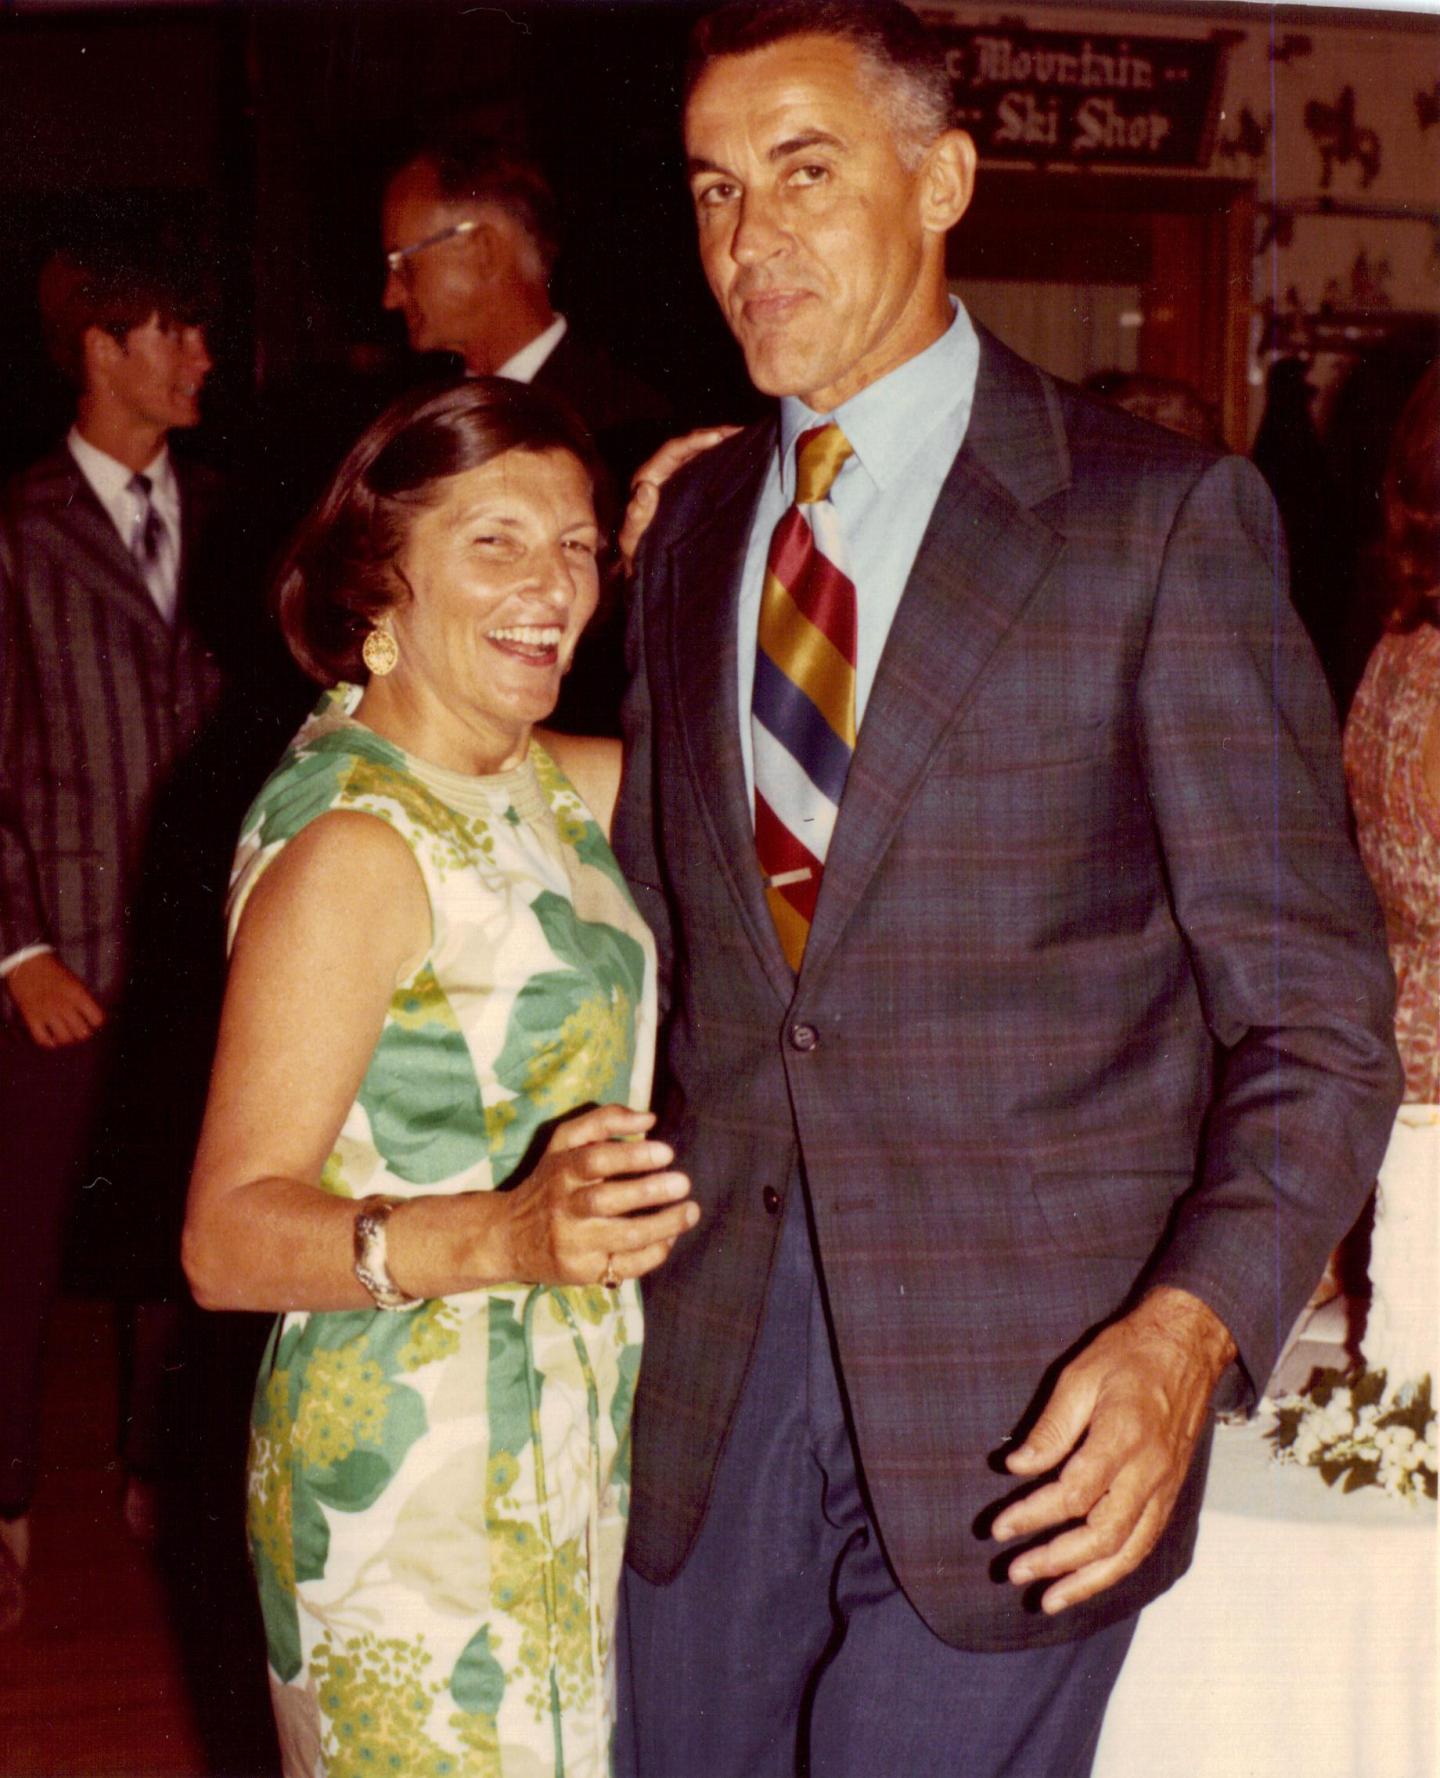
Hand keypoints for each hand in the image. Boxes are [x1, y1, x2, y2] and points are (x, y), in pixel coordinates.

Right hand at [6, 953, 105, 1047]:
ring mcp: (47, 1013)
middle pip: (82, 1033)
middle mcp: (64, 1005)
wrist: (27, 964)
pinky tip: (51, 1037)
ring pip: (65, 1039)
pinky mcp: (31, 1018)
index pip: (97, 1019)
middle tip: (78, 1029)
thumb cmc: (54, 972)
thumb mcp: (75, 981)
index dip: (96, 1022)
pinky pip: (43, 1040)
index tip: (92, 1021)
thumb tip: (92, 1020)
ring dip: (67, 1038)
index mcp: (78, 994)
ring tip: (65, 1033)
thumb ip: (84, 999)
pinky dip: (49, 1042)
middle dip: (83, 1033)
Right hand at [501, 1104, 696, 1287]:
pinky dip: (653, 1253)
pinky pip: (625, 1266)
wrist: (508, 1237)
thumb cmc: (549, 1182)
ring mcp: (574, 1243)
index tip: (666, 1151)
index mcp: (561, 1171)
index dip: (631, 1155)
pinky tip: (671, 1237)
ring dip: (662, 1225)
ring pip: (622, 1237)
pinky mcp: (583, 1272)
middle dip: (649, 1191)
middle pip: (607, 1200)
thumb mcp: (564, 1143)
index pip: (594, 1160)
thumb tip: (650, 1119)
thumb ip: (604, 1121)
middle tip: (683, 1182)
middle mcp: (565, 1208)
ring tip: (691, 1211)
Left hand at [619, 427, 741, 573]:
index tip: (719, 436)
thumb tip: (646, 489)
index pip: (673, 450)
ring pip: (701, 455)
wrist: (644, 569)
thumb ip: (636, 516)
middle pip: (691, 446)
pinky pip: (708, 470)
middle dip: (716, 436)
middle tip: (744, 432)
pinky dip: (725, 462)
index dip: (696, 440)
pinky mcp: (690, 491)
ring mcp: (678, 481)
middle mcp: (663, 474)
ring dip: (724, 446)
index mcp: (648, 478)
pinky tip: (745, 460)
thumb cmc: (635, 554)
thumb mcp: (632, 539)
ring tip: (750, 440)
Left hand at [992, 1287, 1236, 1614]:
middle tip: (1013, 1572)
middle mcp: (1150, 1470)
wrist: (1188, 1345)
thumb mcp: (1079, 1376)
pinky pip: (1145, 1543)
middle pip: (1102, 1534)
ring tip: (1048, 1600)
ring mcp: (1166, 1485)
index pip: (1073, 1494)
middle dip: (1055, 1561)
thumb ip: (1050, 1428)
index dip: (1033, 1516)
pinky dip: (1116, 1569)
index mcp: (1123, 1435)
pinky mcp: (1172, 1492)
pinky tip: (1088, 1580)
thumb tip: (1015, 1467)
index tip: (999, 1527)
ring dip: (1087, 1581)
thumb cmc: (1129, 1354)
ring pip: (1129, 1551)